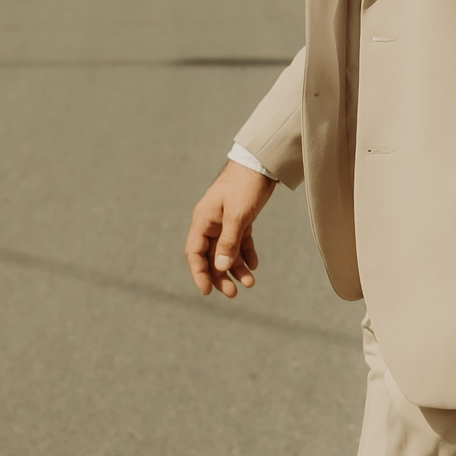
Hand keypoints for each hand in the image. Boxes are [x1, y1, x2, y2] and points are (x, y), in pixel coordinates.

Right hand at [185, 160, 273, 296]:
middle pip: (210, 256)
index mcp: (203, 220)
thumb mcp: (237, 215)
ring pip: (226, 251)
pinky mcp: (240, 218)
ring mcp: (225, 221)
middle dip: (220, 275)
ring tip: (250, 283)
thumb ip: (228, 241)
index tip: (207, 291)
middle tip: (232, 293)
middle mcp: (211, 222)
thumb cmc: (245, 185)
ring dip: (236, 267)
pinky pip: (239, 242)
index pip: (195, 253)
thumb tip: (220, 266)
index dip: (199, 273)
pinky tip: (254, 265)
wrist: (261, 162)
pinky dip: (245, 254)